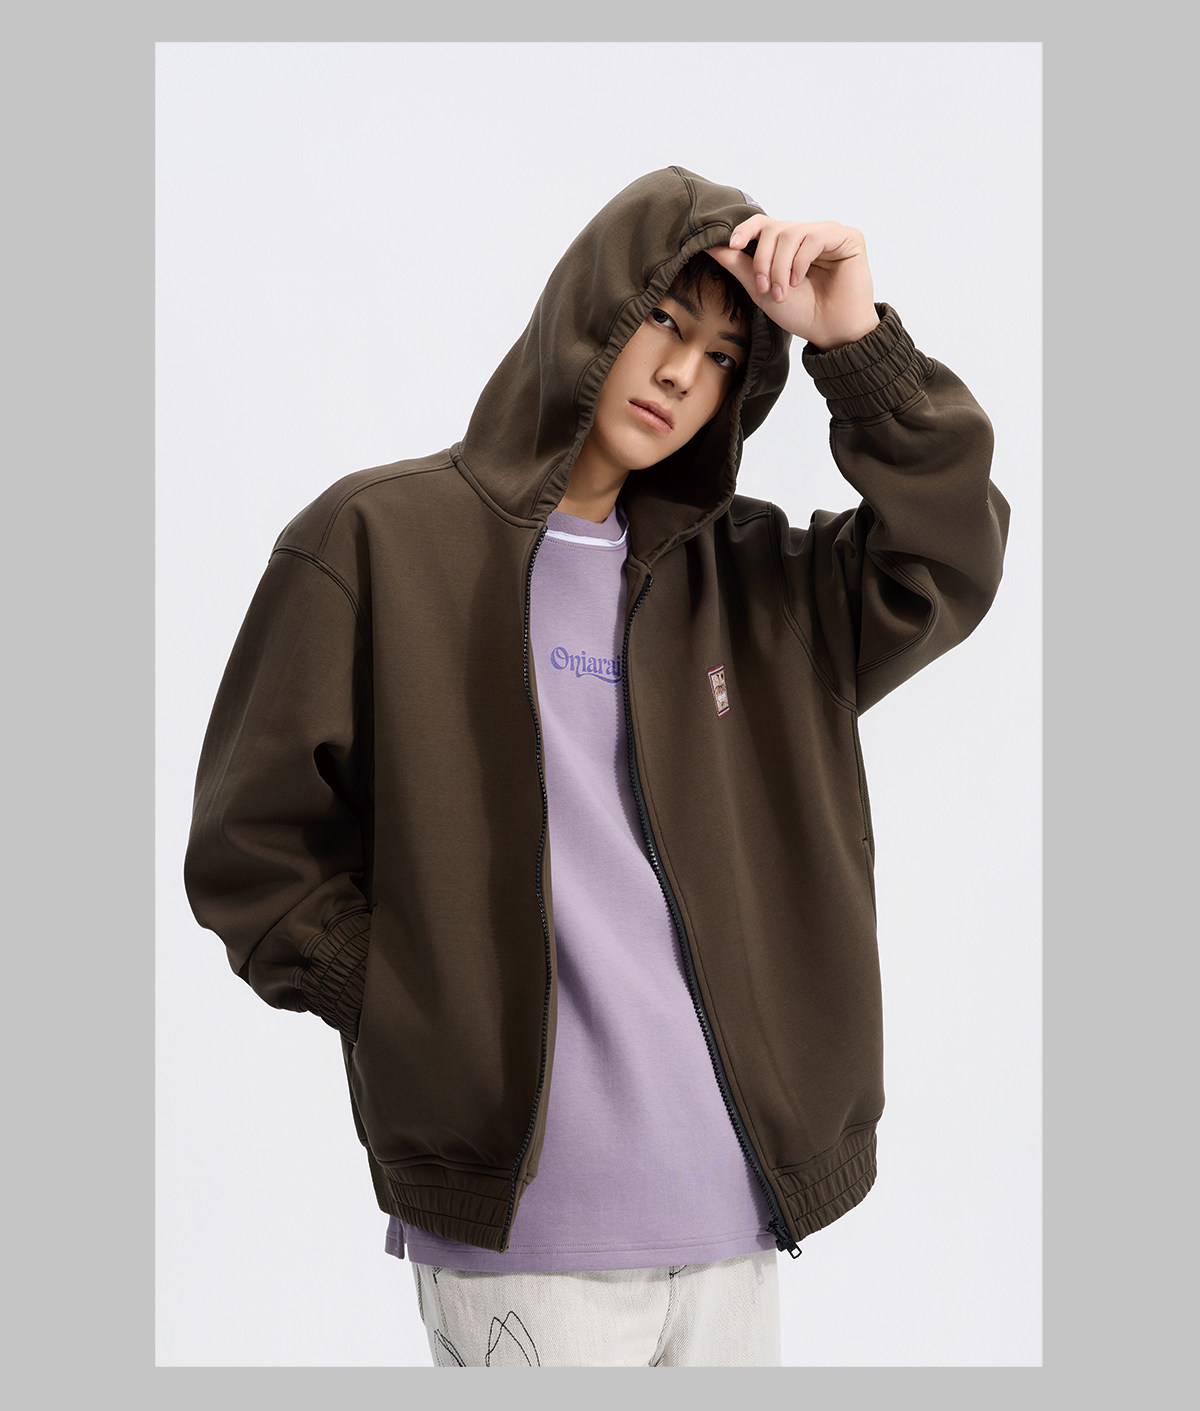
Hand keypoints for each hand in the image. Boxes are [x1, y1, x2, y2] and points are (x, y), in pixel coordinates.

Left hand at [706, 216, 879, 351]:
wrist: (830, 332)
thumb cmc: (800, 313)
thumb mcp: (760, 289)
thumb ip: (738, 264)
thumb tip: (710, 244)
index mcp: (788, 244)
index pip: (763, 223)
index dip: (745, 229)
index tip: (732, 245)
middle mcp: (807, 234)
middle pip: (774, 230)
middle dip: (763, 261)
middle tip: (765, 289)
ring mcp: (827, 234)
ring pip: (791, 233)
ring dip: (781, 267)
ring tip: (783, 292)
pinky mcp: (848, 237)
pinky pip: (815, 237)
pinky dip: (801, 261)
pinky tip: (800, 281)